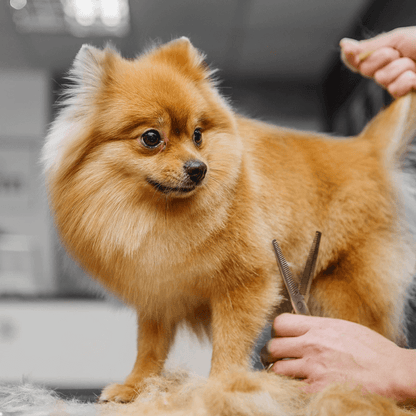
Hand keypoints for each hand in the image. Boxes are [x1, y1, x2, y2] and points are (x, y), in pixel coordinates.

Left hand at [261, 313, 415, 402]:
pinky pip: (292, 388)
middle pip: (272, 346)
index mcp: (318, 327)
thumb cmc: (373, 350)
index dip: (276, 330)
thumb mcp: (343, 327)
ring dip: (279, 371)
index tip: (280, 336)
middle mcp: (311, 345)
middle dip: (271, 353)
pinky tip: (299, 386)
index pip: (280, 322)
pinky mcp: (317, 388)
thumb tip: (303, 330)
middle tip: (276, 358)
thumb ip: (319, 328)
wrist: (392, 372)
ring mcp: (313, 368)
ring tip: (286, 373)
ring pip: (277, 368)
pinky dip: (292, 388)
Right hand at [340, 26, 415, 97]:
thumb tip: (343, 46)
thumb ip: (369, 47)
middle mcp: (386, 71)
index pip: (356, 60)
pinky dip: (407, 81)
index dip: (351, 56)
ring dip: (400, 68)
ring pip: (381, 79)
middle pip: (366, 69)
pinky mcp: (404, 96)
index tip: (349, 50)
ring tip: (415, 66)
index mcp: (383, 56)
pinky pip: (394, 89)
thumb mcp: (397, 39)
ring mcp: (395, 84)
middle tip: (402, 53)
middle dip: (384, 58)